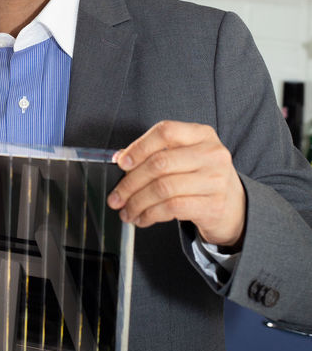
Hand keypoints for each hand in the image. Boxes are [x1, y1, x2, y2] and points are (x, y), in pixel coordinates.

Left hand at [108, 120, 245, 247]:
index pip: (165, 132)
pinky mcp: (213, 204)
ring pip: (163, 188)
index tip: (121, 163)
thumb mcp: (186, 157)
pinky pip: (172, 208)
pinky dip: (150, 214)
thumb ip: (158, 153)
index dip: (139, 147)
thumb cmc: (202, 177)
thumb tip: (121, 159)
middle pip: (160, 163)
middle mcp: (212, 153)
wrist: (235, 206)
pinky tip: (142, 218)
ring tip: (126, 211)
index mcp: (202, 134)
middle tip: (116, 197)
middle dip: (130, 183)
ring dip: (137, 202)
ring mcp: (215, 179)